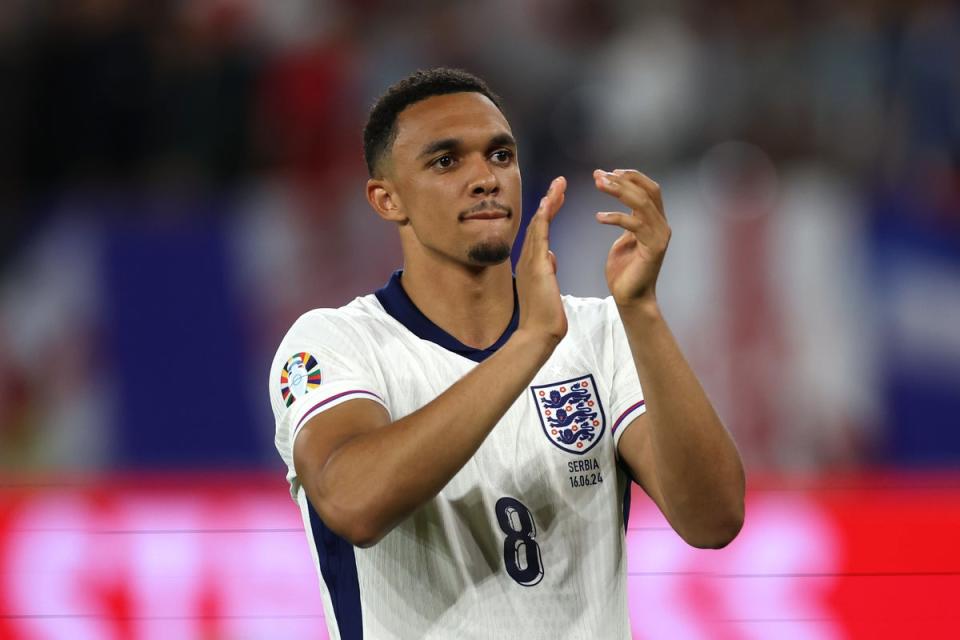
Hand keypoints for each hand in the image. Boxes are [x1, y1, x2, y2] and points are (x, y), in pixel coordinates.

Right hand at [515, 176, 567, 345]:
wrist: (538, 334)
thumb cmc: (544, 317)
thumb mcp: (547, 288)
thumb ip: (547, 271)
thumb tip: (551, 259)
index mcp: (532, 263)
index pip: (541, 231)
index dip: (549, 211)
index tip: (557, 196)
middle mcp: (527, 259)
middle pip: (539, 222)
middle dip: (549, 201)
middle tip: (559, 182)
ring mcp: (530, 262)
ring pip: (538, 225)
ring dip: (548, 203)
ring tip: (558, 185)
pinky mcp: (536, 267)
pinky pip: (539, 238)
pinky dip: (543, 219)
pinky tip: (548, 204)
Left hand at [594, 169, 670, 306]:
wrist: (630, 297)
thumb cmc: (625, 270)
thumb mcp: (625, 238)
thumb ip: (626, 220)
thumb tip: (617, 203)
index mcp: (655, 220)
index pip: (650, 188)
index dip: (632, 176)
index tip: (609, 171)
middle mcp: (662, 225)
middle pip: (647, 191)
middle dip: (622, 180)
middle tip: (598, 175)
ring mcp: (660, 236)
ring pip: (642, 203)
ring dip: (618, 191)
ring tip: (599, 185)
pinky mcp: (654, 248)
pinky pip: (634, 225)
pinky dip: (615, 217)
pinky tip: (598, 217)